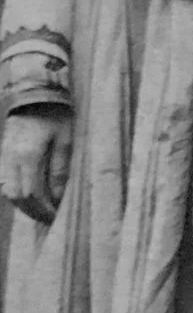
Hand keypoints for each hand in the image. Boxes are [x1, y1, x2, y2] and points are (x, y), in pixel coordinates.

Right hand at [0, 107, 73, 224]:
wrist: (36, 95)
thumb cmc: (57, 116)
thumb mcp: (66, 141)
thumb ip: (60, 170)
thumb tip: (55, 197)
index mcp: (28, 155)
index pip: (30, 194)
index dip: (42, 210)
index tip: (56, 217)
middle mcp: (10, 158)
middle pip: (15, 196)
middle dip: (32, 211)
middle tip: (49, 217)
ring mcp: (3, 155)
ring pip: (6, 190)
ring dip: (22, 203)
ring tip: (40, 209)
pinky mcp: (2, 153)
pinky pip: (3, 180)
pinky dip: (14, 192)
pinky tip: (29, 195)